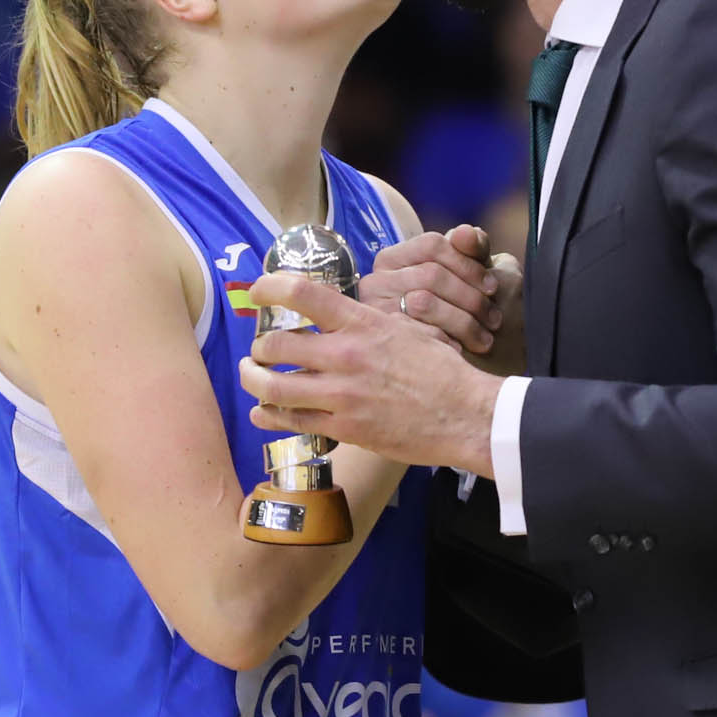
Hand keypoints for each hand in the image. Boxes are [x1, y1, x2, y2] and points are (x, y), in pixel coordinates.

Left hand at [240, 273, 501, 479]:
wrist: (464, 414)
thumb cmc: (441, 370)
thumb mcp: (406, 328)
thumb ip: (367, 321)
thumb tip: (341, 313)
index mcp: (362, 324)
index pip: (302, 294)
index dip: (270, 288)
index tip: (257, 291)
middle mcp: (345, 356)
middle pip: (276, 344)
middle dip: (258, 346)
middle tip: (259, 349)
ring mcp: (342, 395)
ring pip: (273, 386)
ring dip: (253, 379)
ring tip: (252, 376)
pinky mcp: (344, 429)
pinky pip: (292, 422)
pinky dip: (268, 416)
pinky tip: (261, 412)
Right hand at [357, 226, 507, 360]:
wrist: (432, 366)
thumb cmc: (456, 310)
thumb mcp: (467, 275)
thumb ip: (472, 249)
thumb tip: (468, 232)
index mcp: (393, 257)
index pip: (433, 244)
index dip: (468, 264)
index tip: (493, 287)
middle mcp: (375, 281)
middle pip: (431, 274)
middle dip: (470, 297)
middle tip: (494, 318)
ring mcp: (373, 310)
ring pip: (424, 302)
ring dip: (462, 321)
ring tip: (485, 337)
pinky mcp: (377, 339)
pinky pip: (414, 333)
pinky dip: (443, 341)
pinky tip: (461, 350)